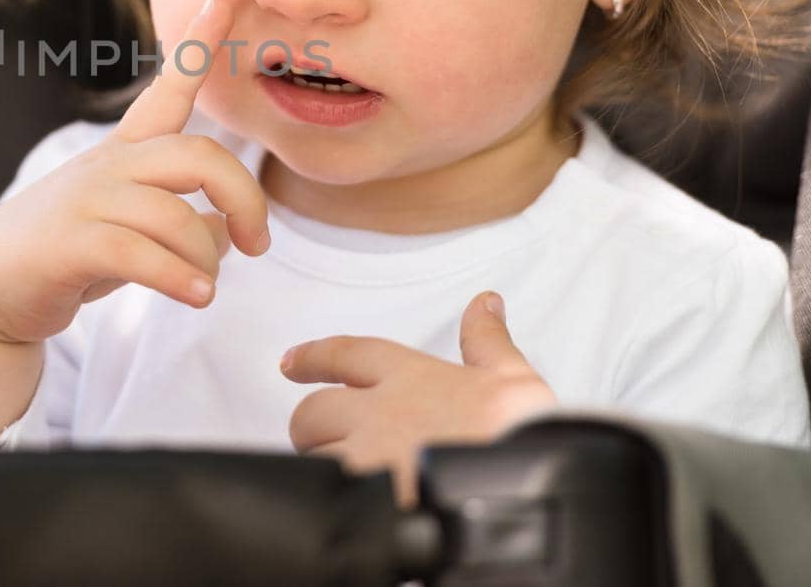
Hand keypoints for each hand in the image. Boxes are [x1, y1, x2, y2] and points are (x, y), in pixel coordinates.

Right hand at [0, 0, 270, 347]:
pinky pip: (143, 255)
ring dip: (206, 261)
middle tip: (258, 244)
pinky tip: (197, 297)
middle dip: (244, 198)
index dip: (198, 46)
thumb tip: (227, 233)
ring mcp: (86, 201)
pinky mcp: (70, 243)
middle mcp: (108, 167)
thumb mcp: (133, 235)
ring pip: (177, 218)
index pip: (167, 92)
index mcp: (123, 154)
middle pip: (199, 158)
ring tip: (203, 289)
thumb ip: (185, 226)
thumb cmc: (67, 257)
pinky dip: (180, 279)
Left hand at [282, 291, 557, 506]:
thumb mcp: (516, 383)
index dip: (314, 356)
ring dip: (321, 463)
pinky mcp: (359, 502)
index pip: (347, 354)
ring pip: (313, 455)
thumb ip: (488, 342)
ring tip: (338, 478)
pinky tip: (346, 508)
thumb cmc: (519, 442)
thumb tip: (485, 303)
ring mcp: (363, 459)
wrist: (515, 505)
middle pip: (313, 410)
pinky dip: (329, 498)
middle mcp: (377, 414)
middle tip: (315, 436)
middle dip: (309, 423)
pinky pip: (323, 494)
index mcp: (411, 378)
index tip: (291, 362)